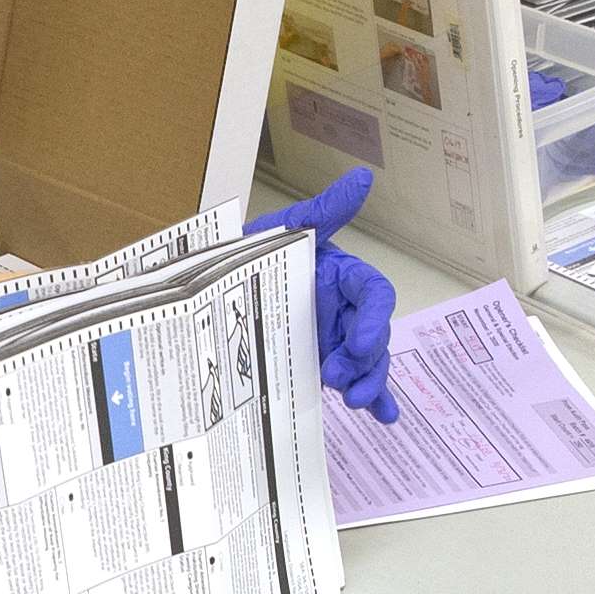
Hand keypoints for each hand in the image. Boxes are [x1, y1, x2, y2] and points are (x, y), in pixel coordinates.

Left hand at [249, 163, 400, 423]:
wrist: (211, 285)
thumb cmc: (251, 252)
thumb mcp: (285, 230)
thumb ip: (326, 210)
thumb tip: (362, 178)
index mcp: (343, 276)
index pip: (374, 295)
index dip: (375, 319)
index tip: (360, 343)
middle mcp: (344, 309)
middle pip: (374, 335)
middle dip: (365, 359)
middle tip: (338, 375)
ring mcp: (334, 338)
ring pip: (368, 362)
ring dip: (369, 381)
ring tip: (353, 400)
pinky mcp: (320, 362)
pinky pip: (354, 380)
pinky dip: (373, 397)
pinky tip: (383, 415)